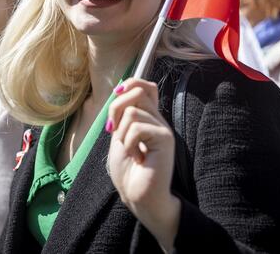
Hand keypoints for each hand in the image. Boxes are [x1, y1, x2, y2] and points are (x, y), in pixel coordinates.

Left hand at [107, 78, 180, 250]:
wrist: (138, 196)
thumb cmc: (128, 171)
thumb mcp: (120, 136)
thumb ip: (123, 115)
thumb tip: (120, 89)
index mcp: (148, 117)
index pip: (146, 85)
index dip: (130, 83)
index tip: (116, 98)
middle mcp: (158, 119)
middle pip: (138, 91)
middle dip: (116, 108)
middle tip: (114, 131)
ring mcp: (163, 128)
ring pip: (133, 111)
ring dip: (121, 134)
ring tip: (130, 151)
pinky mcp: (165, 139)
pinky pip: (136, 128)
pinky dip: (129, 144)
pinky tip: (138, 158)